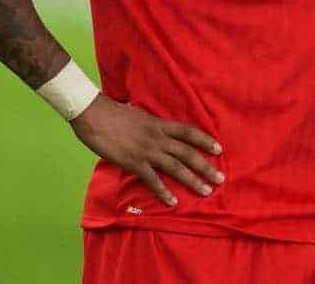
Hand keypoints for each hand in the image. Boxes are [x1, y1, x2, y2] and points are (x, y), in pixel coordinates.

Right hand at [70, 94, 223, 205]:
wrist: (94, 115)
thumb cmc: (114, 113)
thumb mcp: (140, 115)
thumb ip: (151, 125)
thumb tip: (156, 129)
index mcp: (160, 124)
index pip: (189, 132)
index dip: (205, 140)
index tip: (219, 149)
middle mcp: (158, 138)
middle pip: (188, 153)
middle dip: (206, 166)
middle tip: (220, 179)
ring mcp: (147, 151)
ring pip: (176, 167)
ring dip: (192, 180)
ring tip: (206, 191)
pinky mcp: (134, 162)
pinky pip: (152, 180)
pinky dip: (163, 191)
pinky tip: (173, 201)